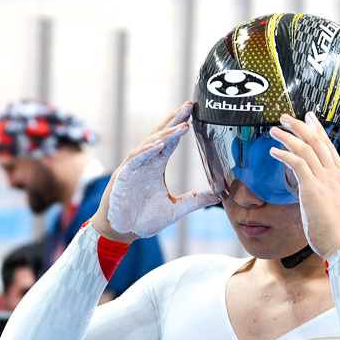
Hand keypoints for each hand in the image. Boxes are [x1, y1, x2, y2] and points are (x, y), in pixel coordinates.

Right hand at [96, 103, 218, 239]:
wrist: (121, 233)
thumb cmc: (142, 219)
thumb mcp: (174, 209)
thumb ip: (194, 200)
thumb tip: (217, 195)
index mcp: (156, 166)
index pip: (170, 141)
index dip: (180, 125)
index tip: (193, 112)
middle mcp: (145, 162)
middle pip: (160, 134)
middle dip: (174, 119)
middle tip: (189, 106)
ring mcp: (133, 168)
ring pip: (149, 144)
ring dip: (166, 134)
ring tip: (182, 126)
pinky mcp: (123, 177)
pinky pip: (135, 160)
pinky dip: (147, 151)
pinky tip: (159, 145)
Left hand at [269, 112, 339, 257]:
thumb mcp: (337, 207)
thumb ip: (328, 195)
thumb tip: (317, 194)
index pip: (329, 147)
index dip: (318, 130)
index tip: (310, 119)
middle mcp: (335, 174)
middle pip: (318, 141)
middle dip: (301, 126)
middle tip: (287, 117)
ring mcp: (325, 179)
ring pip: (305, 148)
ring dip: (288, 136)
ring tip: (275, 130)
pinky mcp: (313, 187)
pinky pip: (296, 163)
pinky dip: (284, 154)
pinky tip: (273, 151)